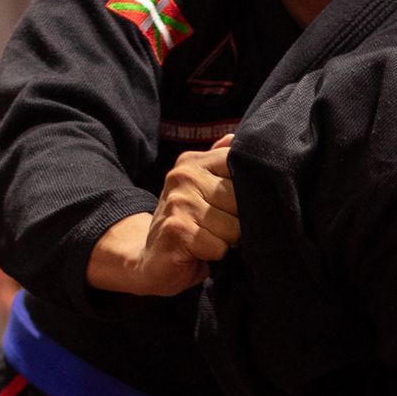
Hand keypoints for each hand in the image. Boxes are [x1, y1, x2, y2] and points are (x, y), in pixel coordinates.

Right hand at [87, 144, 238, 297]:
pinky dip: (215, 254)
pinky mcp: (176, 230)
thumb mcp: (202, 189)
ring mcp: (178, 202)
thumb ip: (219, 162)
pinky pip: (219, 245)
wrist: (150, 259)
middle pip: (241, 199)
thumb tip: (235, 137)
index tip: (230, 205)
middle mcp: (183, 176)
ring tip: (207, 239)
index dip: (246, 192)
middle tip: (216, 228)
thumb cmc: (185, 223)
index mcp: (192, 162)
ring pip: (233, 226)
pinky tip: (199, 251)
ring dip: (226, 241)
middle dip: (237, 221)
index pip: (239, 166)